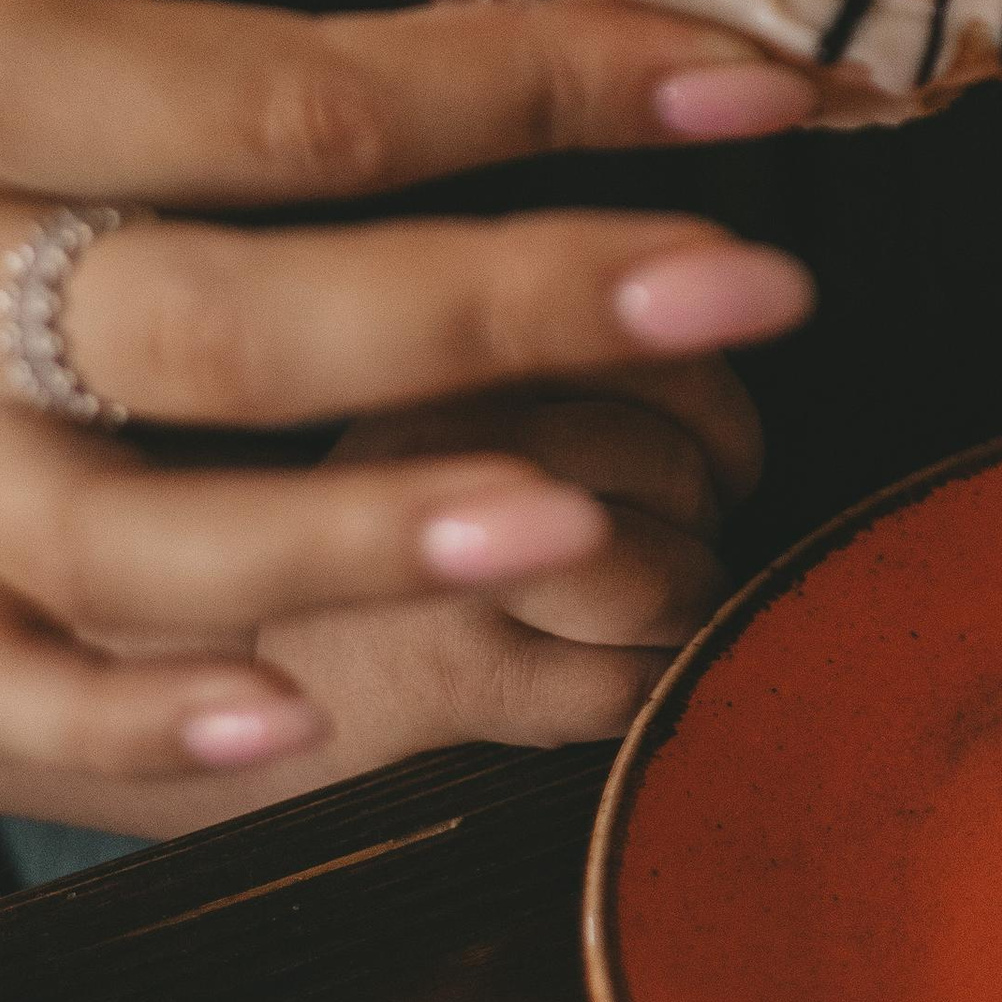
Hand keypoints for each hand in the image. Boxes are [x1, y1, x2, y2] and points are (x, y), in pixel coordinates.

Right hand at [0, 0, 819, 818]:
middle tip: (763, 284)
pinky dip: (126, 729)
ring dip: (355, 530)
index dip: (549, 83)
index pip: (304, 91)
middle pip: (246, 303)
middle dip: (517, 301)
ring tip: (586, 516)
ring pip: (125, 525)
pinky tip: (296, 720)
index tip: (768, 82)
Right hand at [244, 357, 761, 793]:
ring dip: (687, 606)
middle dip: (704, 520)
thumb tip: (738, 314)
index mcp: (457, 358)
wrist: (264, 676)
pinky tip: (603, 676)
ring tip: (643, 612)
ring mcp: (438, 569)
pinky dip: (651, 687)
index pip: (657, 351)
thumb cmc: (414, 530)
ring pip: (662, 577)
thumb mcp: (473, 408)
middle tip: (667, 544)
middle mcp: (438, 441)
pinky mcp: (451, 682)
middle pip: (673, 468)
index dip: (722, 414)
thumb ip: (587, 361)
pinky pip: (627, 685)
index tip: (718, 456)